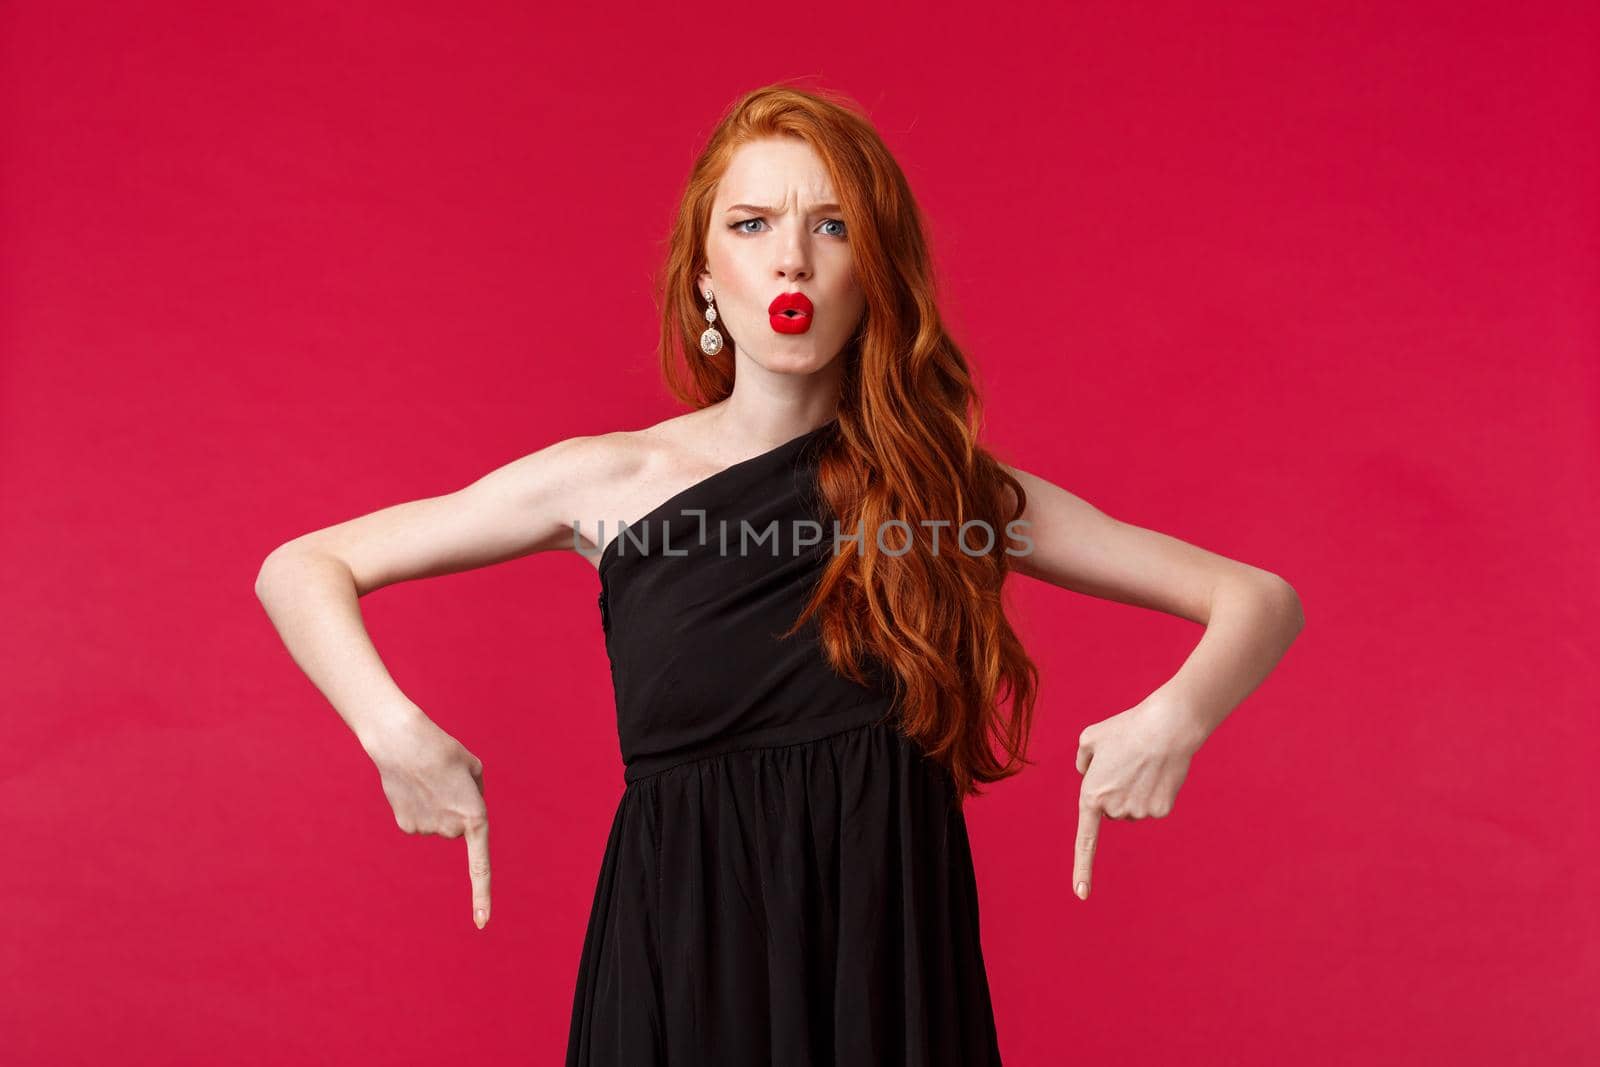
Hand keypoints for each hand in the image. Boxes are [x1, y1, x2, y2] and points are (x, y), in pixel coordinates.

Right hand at [361, 707, 491, 928]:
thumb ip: (476, 795)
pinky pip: (421, 822)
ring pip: (439, 825)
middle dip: (457, 809)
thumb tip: (462, 821)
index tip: (482, 923)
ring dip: (437, 806)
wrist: (401, 741)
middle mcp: (450, 829)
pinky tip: (412, 788)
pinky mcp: (406, 827)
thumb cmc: (442, 750)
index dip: (482, 894)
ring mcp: (426, 831)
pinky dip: (418, 807)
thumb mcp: (473, 767)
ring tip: (429, 781)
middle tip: (447, 783)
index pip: (480, 864)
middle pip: (460, 829)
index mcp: (474, 816)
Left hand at [1072, 696, 1203, 900]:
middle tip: (1125, 764)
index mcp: (1091, 795)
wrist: (1166, 728)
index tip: (1081, 894)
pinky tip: (1158, 773)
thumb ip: (1083, 759)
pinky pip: (1152, 806)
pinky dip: (1154, 792)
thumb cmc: (1125, 728)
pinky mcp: (1160, 811)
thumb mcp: (1090, 738)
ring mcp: (1139, 812)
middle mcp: (1114, 809)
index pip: (1085, 840)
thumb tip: (1087, 773)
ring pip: (1133, 809)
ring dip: (1135, 790)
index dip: (1082, 867)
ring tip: (1142, 763)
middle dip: (1115, 791)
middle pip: (1112, 811)